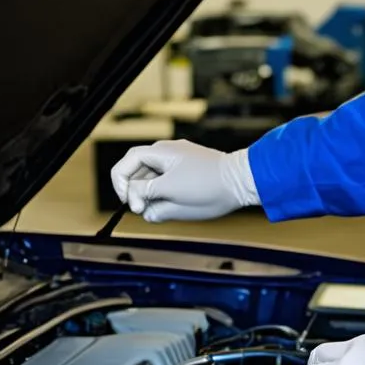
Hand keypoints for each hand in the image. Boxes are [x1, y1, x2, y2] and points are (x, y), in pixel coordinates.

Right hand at [110, 140, 259, 222]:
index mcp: (160, 153)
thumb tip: (139, 205)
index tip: (128, 203)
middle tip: (144, 211)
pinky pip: (168, 183)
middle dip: (136, 193)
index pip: (126, 164)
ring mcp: (179, 161)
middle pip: (137, 173)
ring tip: (161, 211)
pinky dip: (165, 195)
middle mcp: (167, 154)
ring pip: (153, 180)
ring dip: (151, 196)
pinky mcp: (190, 172)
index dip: (120, 184)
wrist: (244, 182)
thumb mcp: (171, 194)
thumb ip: (147, 197)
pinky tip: (174, 207)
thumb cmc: (210, 186)